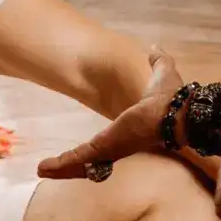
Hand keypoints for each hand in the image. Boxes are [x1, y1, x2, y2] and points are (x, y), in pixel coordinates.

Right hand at [38, 47, 183, 179]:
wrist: (178, 113)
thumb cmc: (172, 98)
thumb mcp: (162, 75)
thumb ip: (158, 62)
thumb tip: (155, 49)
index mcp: (129, 130)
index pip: (107, 144)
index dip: (94, 148)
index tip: (81, 152)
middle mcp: (118, 145)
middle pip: (91, 160)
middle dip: (72, 165)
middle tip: (52, 169)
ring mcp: (110, 150)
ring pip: (81, 163)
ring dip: (62, 167)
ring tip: (43, 170)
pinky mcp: (104, 149)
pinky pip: (79, 159)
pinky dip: (61, 165)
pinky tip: (44, 169)